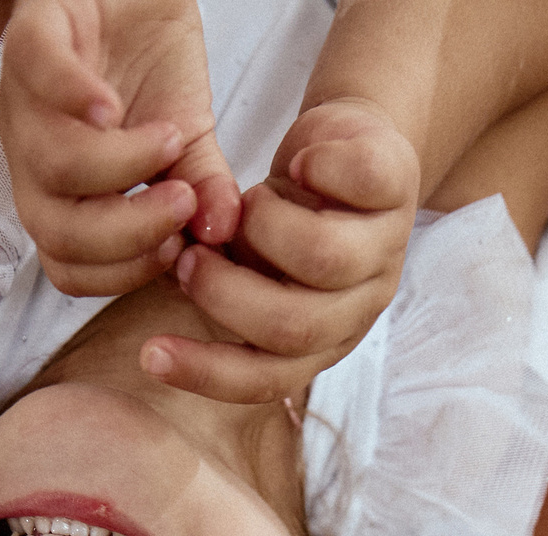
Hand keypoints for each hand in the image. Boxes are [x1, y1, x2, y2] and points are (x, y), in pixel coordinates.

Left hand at [0, 0, 240, 296]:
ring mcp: (26, 100)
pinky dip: (76, 96)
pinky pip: (38, 75)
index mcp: (64, 197)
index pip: (69, 268)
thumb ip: (203, 191)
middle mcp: (34, 160)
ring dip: (122, 164)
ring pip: (51, 165)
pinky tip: (114, 106)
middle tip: (182, 201)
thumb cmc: (149, 69)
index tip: (180, 247)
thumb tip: (221, 235)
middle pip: (56, 233)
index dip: (124, 273)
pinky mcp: (33, 36)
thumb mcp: (188, 141)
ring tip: (171, 138)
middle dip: (129, 231)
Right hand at [146, 95, 418, 403]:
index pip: (267, 378)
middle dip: (224, 292)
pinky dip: (318, 166)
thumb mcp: (245, 258)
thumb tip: (174, 273)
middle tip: (192, 255)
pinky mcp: (397, 184)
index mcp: (321, 337)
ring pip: (324, 259)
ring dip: (262, 226)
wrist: (348, 146)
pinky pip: (363, 181)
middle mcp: (359, 304)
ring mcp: (384, 247)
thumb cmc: (286, 211)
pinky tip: (299, 162)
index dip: (207, 373)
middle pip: (294, 328)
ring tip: (245, 203)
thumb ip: (213, 279)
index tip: (150, 352)